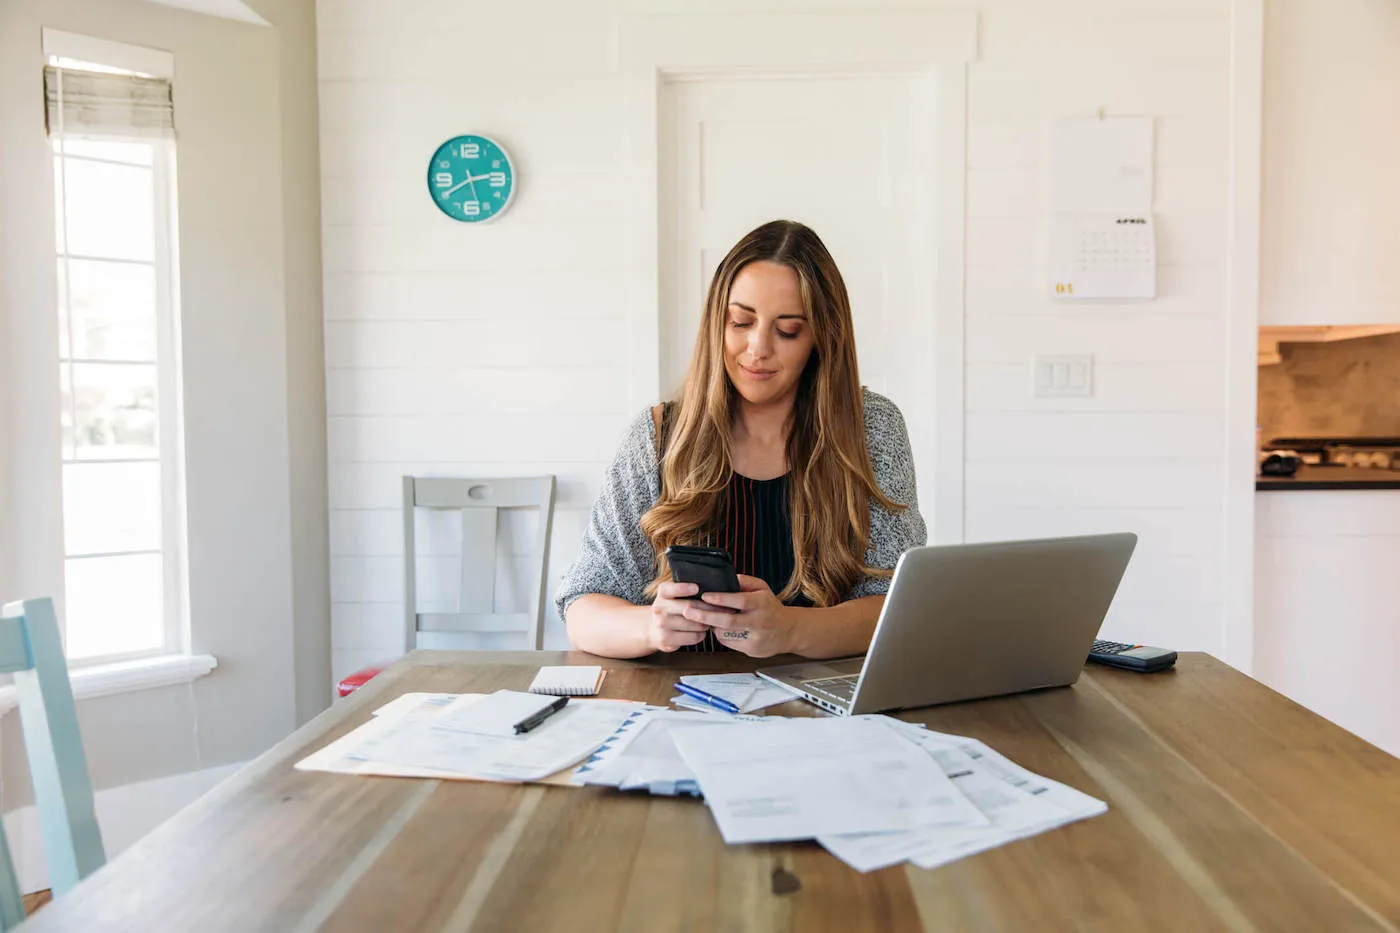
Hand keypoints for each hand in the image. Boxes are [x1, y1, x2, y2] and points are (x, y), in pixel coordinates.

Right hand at [647, 582, 707, 652]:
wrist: (653, 630)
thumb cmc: (669, 611)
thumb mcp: (672, 597)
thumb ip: (686, 592)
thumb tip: (710, 592)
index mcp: (662, 594)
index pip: (672, 589)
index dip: (684, 588)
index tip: (696, 588)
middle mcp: (659, 608)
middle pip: (689, 607)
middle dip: (706, 609)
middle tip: (718, 610)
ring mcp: (661, 624)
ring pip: (693, 624)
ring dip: (705, 623)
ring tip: (708, 622)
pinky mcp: (666, 639)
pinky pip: (692, 636)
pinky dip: (701, 635)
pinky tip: (701, 632)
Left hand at [682, 575, 796, 657]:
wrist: (788, 632)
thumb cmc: (770, 607)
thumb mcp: (763, 588)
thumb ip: (746, 581)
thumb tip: (728, 577)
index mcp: (762, 603)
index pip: (740, 601)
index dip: (722, 599)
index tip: (705, 595)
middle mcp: (760, 621)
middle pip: (729, 621)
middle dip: (706, 616)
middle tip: (688, 611)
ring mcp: (756, 638)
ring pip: (726, 633)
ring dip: (711, 625)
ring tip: (701, 617)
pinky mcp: (751, 650)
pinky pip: (729, 643)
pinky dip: (720, 635)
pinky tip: (718, 627)